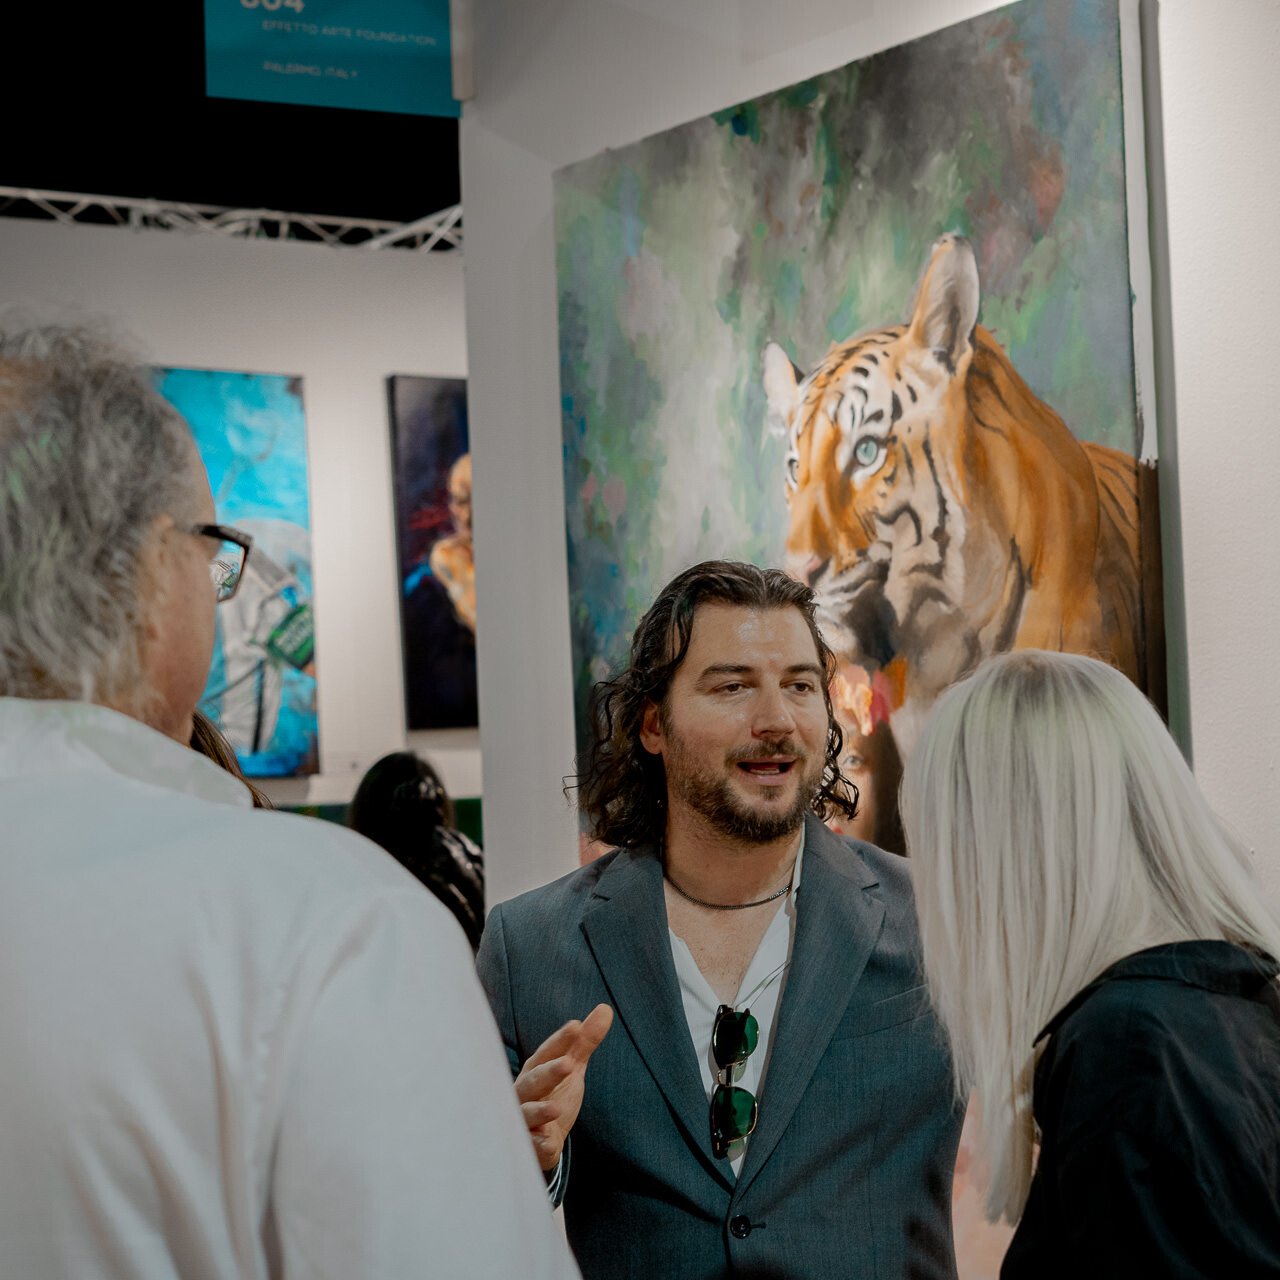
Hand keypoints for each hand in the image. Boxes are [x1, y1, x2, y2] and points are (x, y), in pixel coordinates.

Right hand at [515, 1004, 613, 1171]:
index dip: (560, 1040)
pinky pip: (529, 1146)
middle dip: (549, 1072)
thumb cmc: (551, 1094)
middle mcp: (525, 1093)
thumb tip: (606, 1009)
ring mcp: (524, 1119)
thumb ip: (584, 1042)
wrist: (539, 1138)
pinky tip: (548, 1144)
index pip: (547, 1052)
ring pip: (526, 1113)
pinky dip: (537, 1145)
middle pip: (533, 1080)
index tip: (576, 1026)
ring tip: (556, 1109)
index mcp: (536, 1070)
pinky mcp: (528, 1145)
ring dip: (539, 1111)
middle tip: (568, 1065)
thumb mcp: (570, 1068)